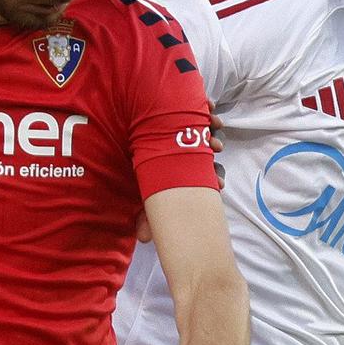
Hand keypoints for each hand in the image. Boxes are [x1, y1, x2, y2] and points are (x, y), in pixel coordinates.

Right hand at [137, 113, 223, 242]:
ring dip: (211, 126)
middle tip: (215, 148)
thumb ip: (146, 213)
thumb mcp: (142, 188)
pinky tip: (206, 105)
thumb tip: (144, 239)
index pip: (202, 174)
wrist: (124, 119)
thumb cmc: (134, 158)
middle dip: (213, 149)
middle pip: (206, 148)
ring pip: (205, 127)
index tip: (219, 185)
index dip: (213, 179)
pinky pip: (199, 106)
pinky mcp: (183, 108)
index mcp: (180, 164)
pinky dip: (205, 105)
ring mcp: (185, 126)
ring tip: (210, 124)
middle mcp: (185, 146)